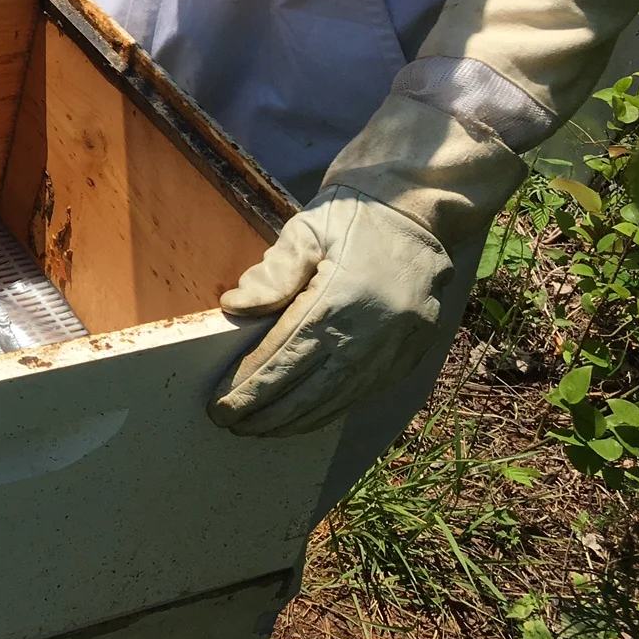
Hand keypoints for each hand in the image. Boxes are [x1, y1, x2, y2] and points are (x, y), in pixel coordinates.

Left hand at [208, 193, 453, 437]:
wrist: (418, 209)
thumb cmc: (352, 215)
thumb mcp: (306, 230)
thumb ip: (272, 273)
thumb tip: (234, 308)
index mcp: (341, 298)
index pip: (286, 356)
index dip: (252, 384)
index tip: (221, 403)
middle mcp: (371, 332)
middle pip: (309, 387)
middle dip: (266, 410)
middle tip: (229, 423)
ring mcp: (395, 348)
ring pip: (338, 398)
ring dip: (296, 419)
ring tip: (259, 428)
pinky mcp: (410, 354)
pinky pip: (364, 393)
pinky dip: (330, 410)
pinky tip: (304, 418)